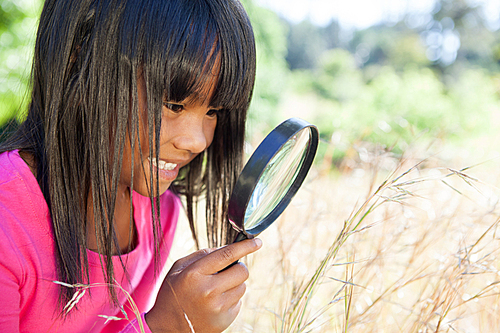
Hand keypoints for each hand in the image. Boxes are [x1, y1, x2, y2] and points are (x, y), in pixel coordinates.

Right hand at [146, 238, 261, 332]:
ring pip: (243, 286)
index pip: (227, 255)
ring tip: (216, 290)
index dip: (245, 246)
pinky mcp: (225, 320)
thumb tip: (228, 248)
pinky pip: (239, 301)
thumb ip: (202, 255)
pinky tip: (215, 303)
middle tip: (225, 272)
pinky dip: (231, 299)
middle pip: (241, 271)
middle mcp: (208, 291)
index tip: (258, 242)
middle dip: (237, 267)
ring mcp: (218, 307)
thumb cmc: (173, 293)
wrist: (167, 328)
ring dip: (234, 284)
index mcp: (194, 274)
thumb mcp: (178, 269)